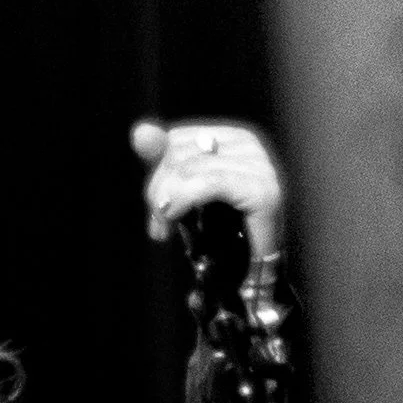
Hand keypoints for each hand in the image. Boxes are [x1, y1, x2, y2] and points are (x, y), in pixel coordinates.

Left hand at [130, 118, 284, 265]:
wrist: (249, 271)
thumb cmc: (218, 232)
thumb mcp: (182, 193)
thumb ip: (162, 161)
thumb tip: (140, 131)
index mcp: (233, 138)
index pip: (177, 139)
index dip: (158, 174)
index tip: (155, 208)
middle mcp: (250, 145)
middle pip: (179, 155)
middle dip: (158, 193)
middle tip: (158, 225)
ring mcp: (260, 167)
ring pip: (187, 171)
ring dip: (164, 206)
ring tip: (163, 231)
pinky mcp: (262, 192)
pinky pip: (206, 185)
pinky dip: (179, 204)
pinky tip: (171, 225)